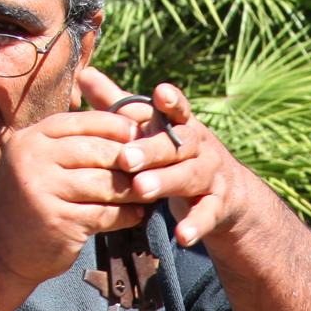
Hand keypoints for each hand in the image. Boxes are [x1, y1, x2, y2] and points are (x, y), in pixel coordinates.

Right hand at [0, 106, 147, 288]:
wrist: (0, 251)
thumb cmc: (32, 204)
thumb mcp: (41, 165)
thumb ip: (71, 147)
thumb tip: (126, 129)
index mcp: (31, 139)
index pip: (82, 122)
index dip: (116, 126)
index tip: (141, 134)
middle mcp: (33, 159)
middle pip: (97, 151)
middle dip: (130, 160)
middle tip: (156, 167)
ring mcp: (43, 189)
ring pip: (105, 183)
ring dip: (132, 190)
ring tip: (150, 192)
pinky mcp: (59, 220)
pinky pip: (105, 213)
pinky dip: (126, 215)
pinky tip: (137, 215)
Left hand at [78, 69, 247, 249]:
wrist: (226, 193)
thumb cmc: (173, 155)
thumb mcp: (151, 131)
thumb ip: (120, 107)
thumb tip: (83, 74)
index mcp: (182, 125)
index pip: (178, 110)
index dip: (172, 102)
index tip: (160, 94)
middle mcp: (200, 147)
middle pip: (179, 145)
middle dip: (153, 150)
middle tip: (127, 158)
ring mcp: (212, 176)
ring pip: (191, 176)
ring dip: (167, 182)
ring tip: (141, 190)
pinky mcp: (218, 206)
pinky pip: (208, 215)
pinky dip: (195, 225)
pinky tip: (182, 236)